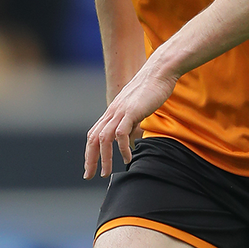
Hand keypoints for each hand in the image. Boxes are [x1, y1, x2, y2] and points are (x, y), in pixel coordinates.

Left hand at [84, 61, 177, 178]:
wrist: (159, 71)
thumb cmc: (151, 90)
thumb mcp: (137, 109)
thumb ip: (131, 123)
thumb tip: (130, 139)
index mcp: (112, 112)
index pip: (93, 134)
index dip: (89, 152)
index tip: (89, 168)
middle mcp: (112, 112)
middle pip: (93, 138)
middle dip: (90, 159)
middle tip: (89, 176)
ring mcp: (120, 112)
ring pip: (104, 138)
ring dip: (104, 158)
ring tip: (107, 173)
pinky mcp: (131, 111)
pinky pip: (121, 133)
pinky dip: (122, 148)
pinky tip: (127, 158)